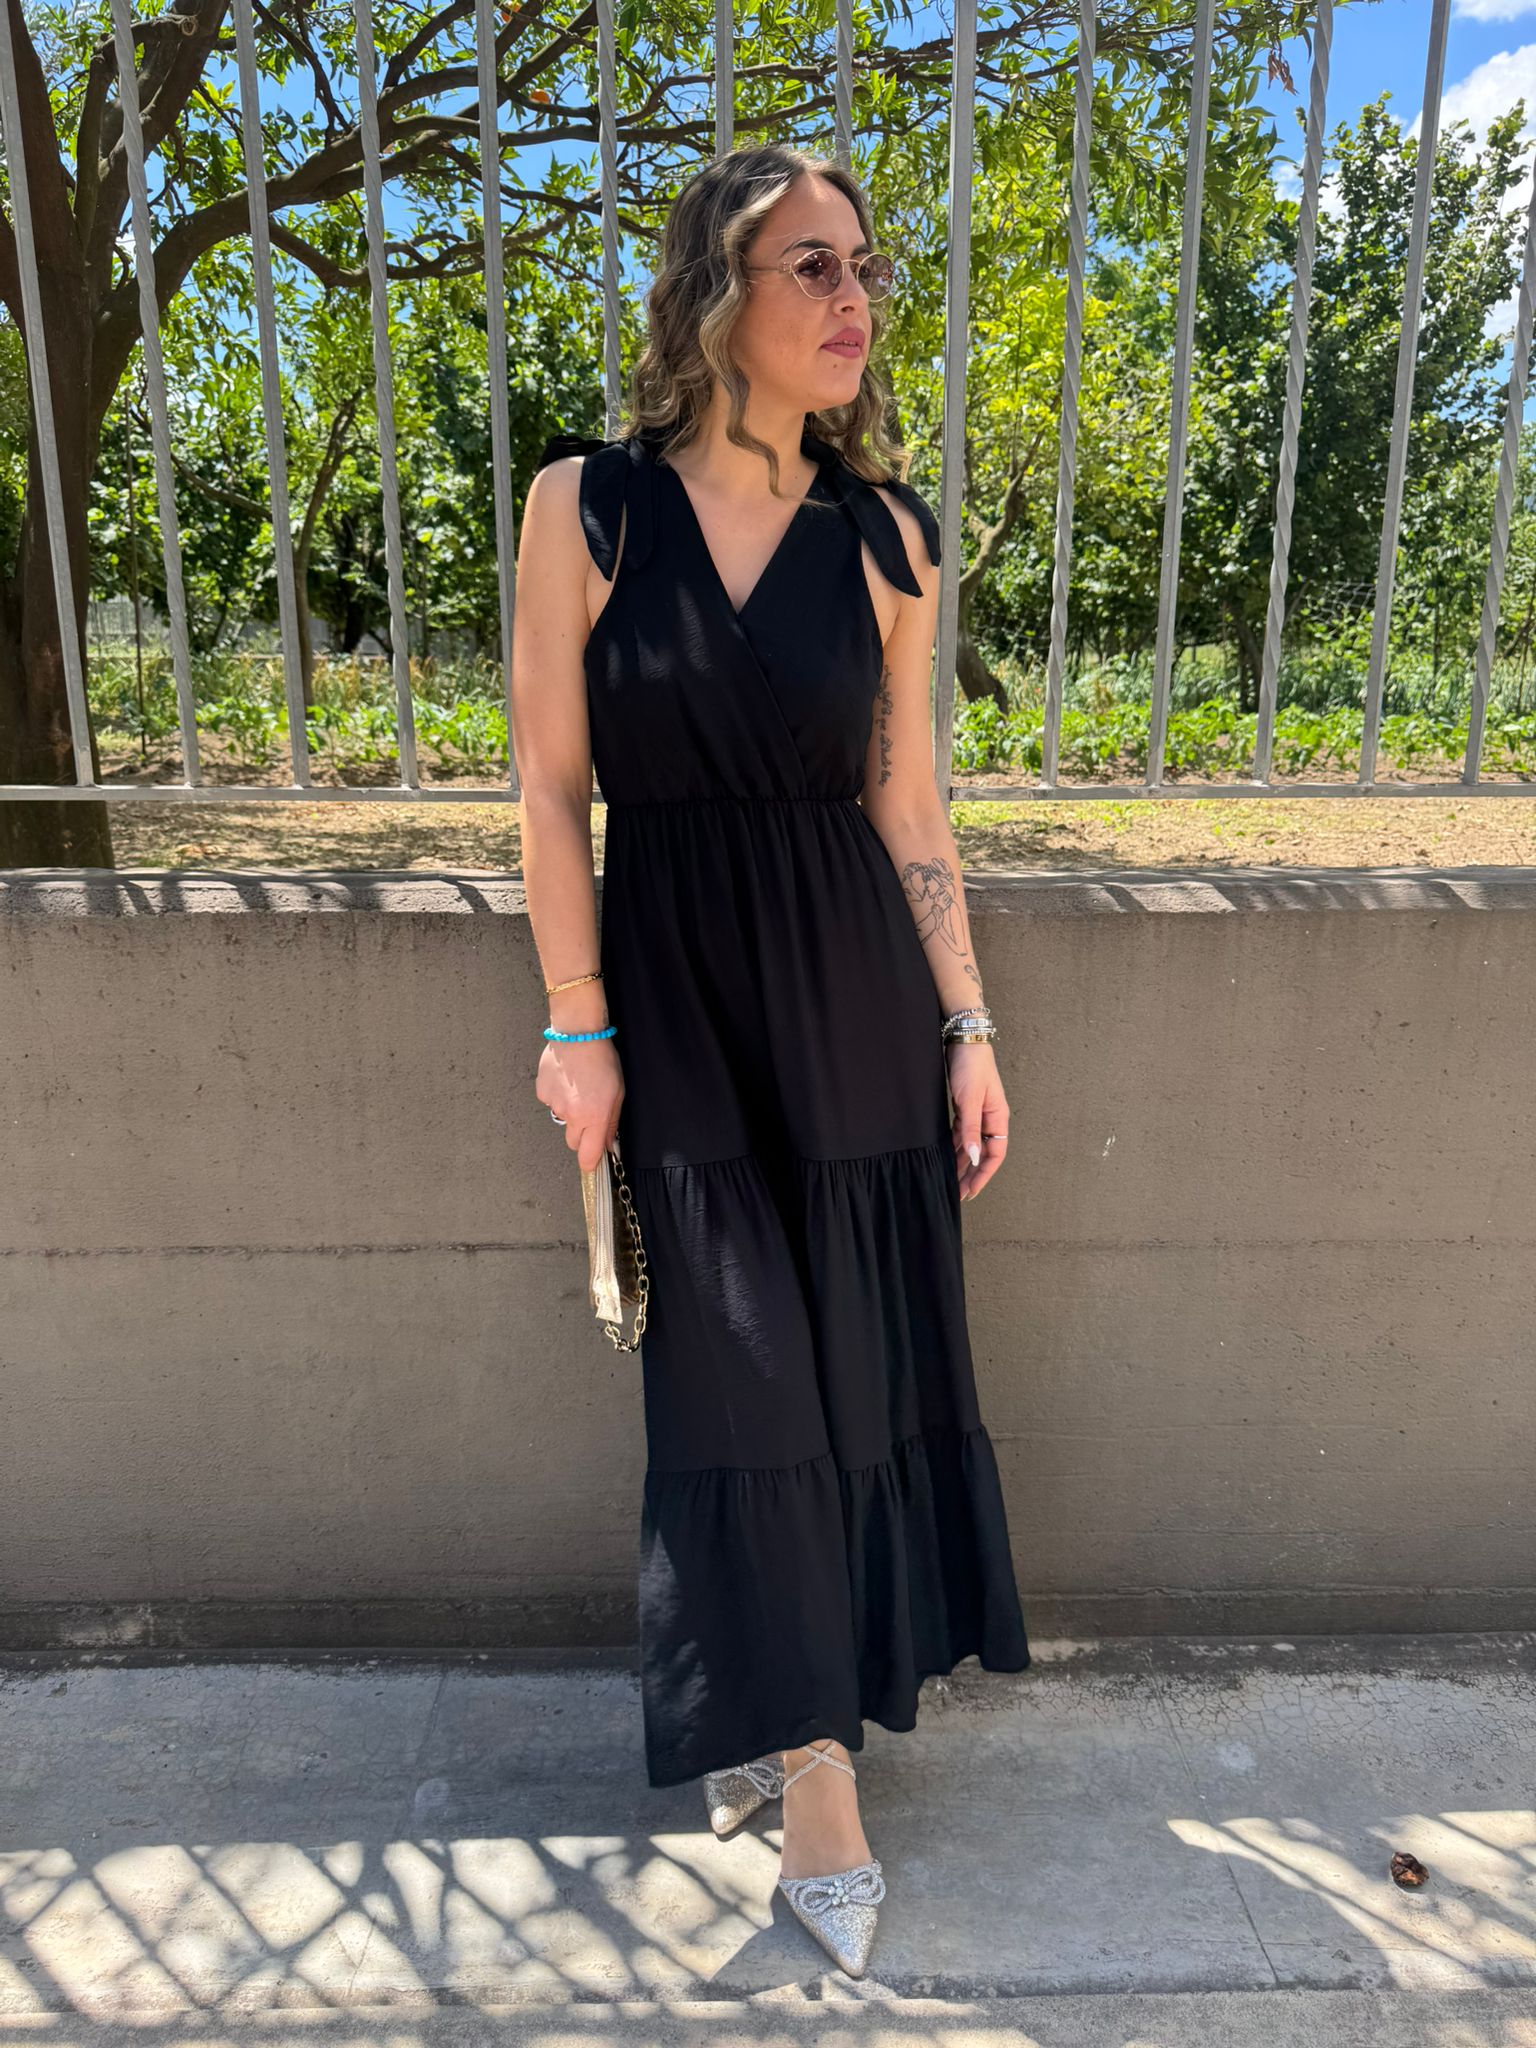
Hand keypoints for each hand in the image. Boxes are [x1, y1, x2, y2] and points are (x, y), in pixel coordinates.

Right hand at [536, 1037, 624, 1171]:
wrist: (577, 1035)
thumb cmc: (602, 1060)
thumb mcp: (617, 1093)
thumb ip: (611, 1123)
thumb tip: (609, 1145)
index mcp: (594, 1117)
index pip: (588, 1156)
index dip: (590, 1163)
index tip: (592, 1164)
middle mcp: (572, 1115)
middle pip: (573, 1142)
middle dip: (582, 1135)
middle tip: (590, 1113)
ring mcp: (554, 1104)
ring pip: (562, 1120)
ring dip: (570, 1111)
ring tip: (579, 1088)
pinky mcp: (542, 1093)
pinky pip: (551, 1103)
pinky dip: (558, 1096)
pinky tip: (566, 1080)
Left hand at [945, 1039, 1007, 1200]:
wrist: (964, 1039)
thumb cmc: (972, 1066)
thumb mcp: (970, 1100)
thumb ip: (971, 1129)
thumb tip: (974, 1157)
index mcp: (998, 1118)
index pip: (995, 1155)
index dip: (983, 1175)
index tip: (970, 1192)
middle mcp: (990, 1119)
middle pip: (983, 1154)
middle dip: (971, 1174)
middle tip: (958, 1194)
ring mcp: (977, 1113)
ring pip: (970, 1145)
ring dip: (961, 1163)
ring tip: (949, 1181)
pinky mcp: (965, 1107)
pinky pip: (961, 1133)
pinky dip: (954, 1146)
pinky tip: (945, 1157)